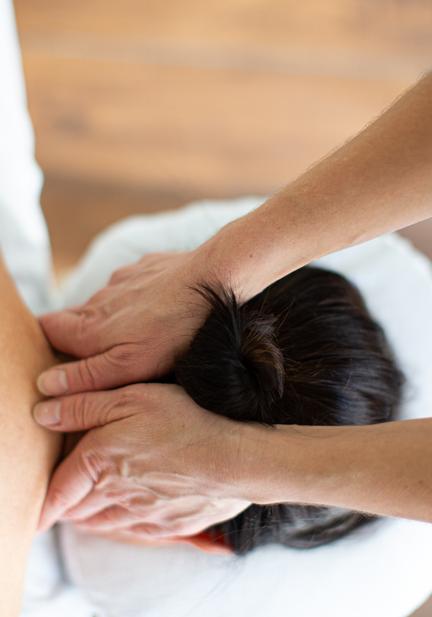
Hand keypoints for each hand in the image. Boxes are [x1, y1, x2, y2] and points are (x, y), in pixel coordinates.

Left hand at [33, 384, 249, 536]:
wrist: (236, 459)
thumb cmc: (185, 419)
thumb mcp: (130, 397)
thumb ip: (82, 406)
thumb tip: (43, 412)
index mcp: (100, 462)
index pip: (58, 490)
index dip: (45, 500)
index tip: (41, 507)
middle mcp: (117, 495)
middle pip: (79, 509)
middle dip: (69, 504)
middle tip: (69, 494)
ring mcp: (144, 514)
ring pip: (106, 522)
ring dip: (95, 514)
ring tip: (97, 503)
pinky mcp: (170, 524)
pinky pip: (136, 530)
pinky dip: (126, 523)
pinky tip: (134, 511)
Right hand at [37, 251, 213, 395]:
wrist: (214, 279)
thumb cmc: (175, 331)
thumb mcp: (131, 365)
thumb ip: (86, 375)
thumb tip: (46, 384)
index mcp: (90, 326)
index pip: (46, 329)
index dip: (45, 342)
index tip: (56, 358)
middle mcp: (99, 299)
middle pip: (73, 317)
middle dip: (79, 334)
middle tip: (103, 353)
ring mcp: (123, 280)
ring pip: (103, 302)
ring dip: (110, 318)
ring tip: (138, 334)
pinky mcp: (145, 268)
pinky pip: (130, 285)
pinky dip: (136, 299)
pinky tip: (158, 309)